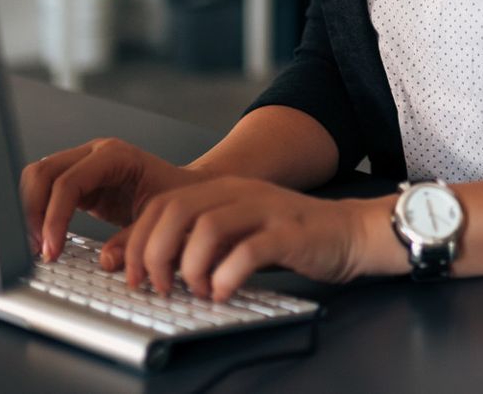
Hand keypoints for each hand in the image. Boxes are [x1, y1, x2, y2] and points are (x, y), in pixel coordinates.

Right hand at [19, 137, 201, 260]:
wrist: (188, 190)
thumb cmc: (179, 197)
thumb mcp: (161, 218)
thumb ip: (135, 238)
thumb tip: (106, 260)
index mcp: (115, 155)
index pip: (68, 182)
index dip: (54, 217)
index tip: (51, 250)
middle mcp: (94, 154)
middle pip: (42, 173)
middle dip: (33, 213)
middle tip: (38, 249)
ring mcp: (83, 165)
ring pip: (37, 178)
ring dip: (30, 212)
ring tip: (37, 246)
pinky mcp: (78, 182)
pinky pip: (45, 191)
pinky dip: (38, 214)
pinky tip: (43, 239)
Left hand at [101, 176, 386, 300]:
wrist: (351, 232)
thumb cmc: (293, 237)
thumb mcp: (239, 231)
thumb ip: (202, 240)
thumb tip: (153, 266)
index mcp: (222, 190)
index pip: (162, 204)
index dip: (138, 241)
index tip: (132, 274)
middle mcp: (240, 193)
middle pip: (176, 211)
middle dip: (155, 253)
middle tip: (158, 286)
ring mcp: (264, 210)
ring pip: (207, 228)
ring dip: (190, 267)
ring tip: (196, 290)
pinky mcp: (288, 233)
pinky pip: (247, 252)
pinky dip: (227, 276)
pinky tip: (225, 291)